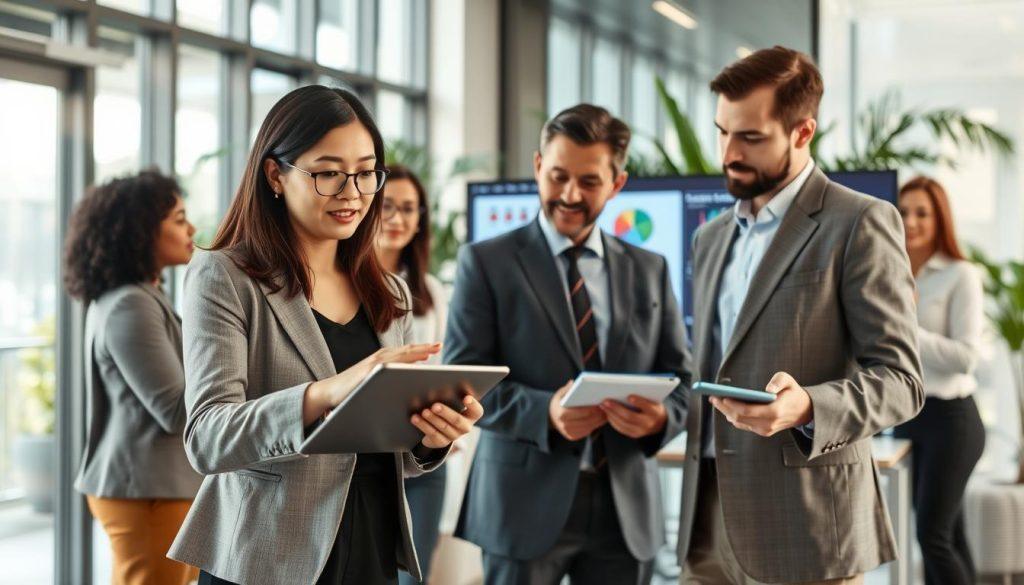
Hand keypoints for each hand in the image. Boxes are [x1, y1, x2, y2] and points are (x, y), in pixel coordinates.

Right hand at [302, 343, 441, 424]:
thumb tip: (409, 379)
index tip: (436, 347)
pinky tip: (414, 362)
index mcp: (383, 361)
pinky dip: (402, 361)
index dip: (421, 349)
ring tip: (431, 350)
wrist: (329, 393)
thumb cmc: (352, 390)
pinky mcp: (368, 370)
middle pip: (406, 350)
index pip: (406, 352)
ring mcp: (374, 363)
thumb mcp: (374, 382)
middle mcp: (379, 358)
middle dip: (424, 347)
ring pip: (399, 354)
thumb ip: (390, 378)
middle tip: (439, 345)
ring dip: (416, 351)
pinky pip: (389, 364)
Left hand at [411, 392, 484, 448]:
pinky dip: (423, 425)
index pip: (477, 411)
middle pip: (457, 420)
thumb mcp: (452, 401)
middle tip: (435, 406)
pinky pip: (432, 434)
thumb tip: (438, 386)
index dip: (473, 405)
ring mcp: (454, 436)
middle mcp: (465, 427)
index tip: (466, 397)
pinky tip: (415, 418)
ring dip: (433, 419)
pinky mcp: (442, 442)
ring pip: (443, 427)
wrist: (439, 427)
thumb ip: (450, 395)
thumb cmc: (448, 406)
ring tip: (424, 411)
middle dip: (445, 412)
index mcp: (471, 415)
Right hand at [549, 379, 606, 440]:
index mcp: (561, 414)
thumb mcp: (560, 393)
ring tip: (606, 413)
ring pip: (588, 427)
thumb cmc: (558, 403)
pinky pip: (587, 431)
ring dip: (598, 421)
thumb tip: (574, 383)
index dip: (591, 409)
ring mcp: (569, 432)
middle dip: (597, 415)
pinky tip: (601, 419)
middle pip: (586, 421)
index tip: (599, 404)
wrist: (551, 417)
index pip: (579, 412)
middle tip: (607, 408)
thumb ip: (568, 388)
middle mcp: (564, 425)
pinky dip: (595, 425)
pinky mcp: (573, 436)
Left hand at [599, 395, 667, 438]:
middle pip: (630, 417)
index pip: (647, 407)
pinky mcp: (634, 435)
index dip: (639, 402)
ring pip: (623, 423)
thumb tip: (625, 387)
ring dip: (611, 414)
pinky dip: (613, 420)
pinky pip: (621, 428)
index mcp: (655, 412)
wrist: (660, 423)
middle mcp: (648, 423)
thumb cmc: (652, 405)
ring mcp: (641, 431)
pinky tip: (607, 413)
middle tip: (606, 401)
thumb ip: (643, 395)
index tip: (629, 396)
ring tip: (603, 405)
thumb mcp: (652, 399)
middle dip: (617, 408)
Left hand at [710, 372, 812, 436]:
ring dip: (726, 412)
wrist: (804, 411)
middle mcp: (768, 424)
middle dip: (724, 407)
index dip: (732, 405)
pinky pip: (743, 425)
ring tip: (716, 400)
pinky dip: (733, 416)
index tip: (722, 397)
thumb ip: (779, 381)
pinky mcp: (763, 431)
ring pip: (739, 423)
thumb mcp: (789, 380)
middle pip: (739, 418)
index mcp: (774, 412)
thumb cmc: (792, 392)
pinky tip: (725, 408)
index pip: (747, 411)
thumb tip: (767, 389)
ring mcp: (765, 430)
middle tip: (713, 397)